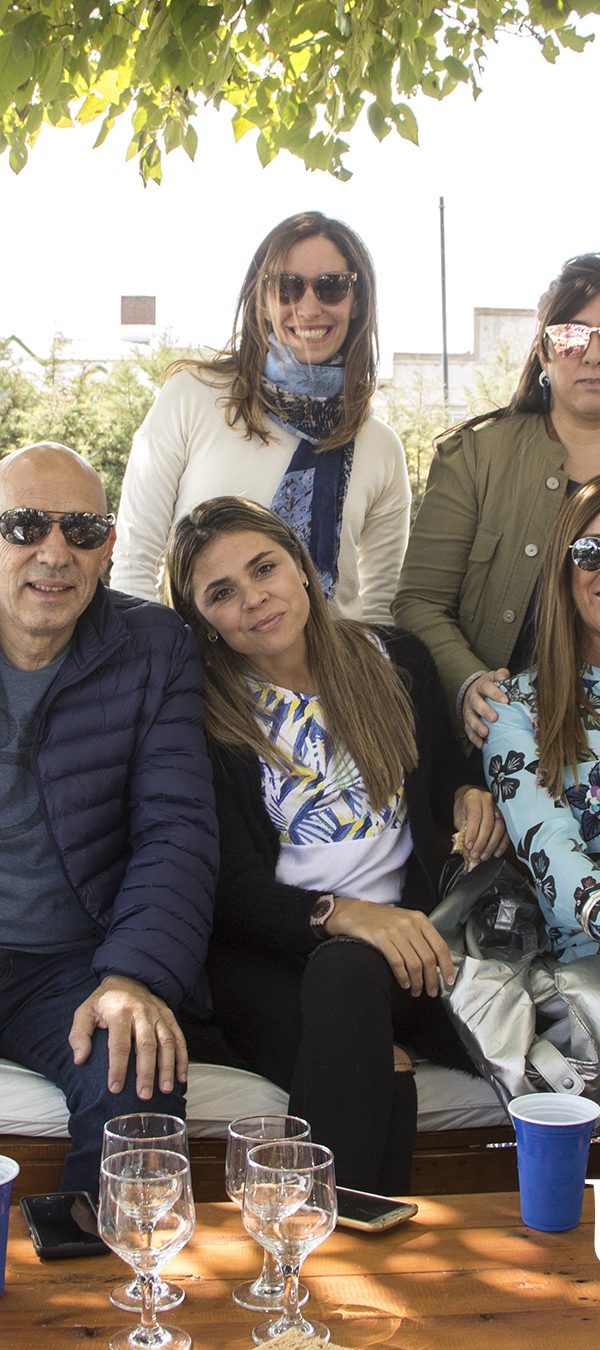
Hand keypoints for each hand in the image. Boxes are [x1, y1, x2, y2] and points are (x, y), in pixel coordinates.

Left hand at [68, 975, 187, 1098]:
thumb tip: (80, 1059)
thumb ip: (79, 1035)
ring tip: (165, 1089)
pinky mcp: (169, 1016)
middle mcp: (141, 1012)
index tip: (115, 1089)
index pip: (119, 1044)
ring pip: (166, 1042)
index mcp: (119, 1012)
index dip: (117, 1067)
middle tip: (143, 1095)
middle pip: (146, 1045)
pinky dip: (182, 1058)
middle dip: (146, 1072)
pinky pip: (179, 1038)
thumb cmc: (104, 1002)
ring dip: (167, 1067)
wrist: (127, 978)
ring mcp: (158, 1014)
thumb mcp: (84, 1012)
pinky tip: (181, 1077)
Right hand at [325, 897, 455, 996]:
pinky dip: (403, 977)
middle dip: (432, 979)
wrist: (354, 913)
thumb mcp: (405, 921)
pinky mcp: (381, 939)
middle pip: (428, 958)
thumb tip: (436, 962)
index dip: (447, 966)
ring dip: (418, 982)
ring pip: (415, 964)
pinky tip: (404, 984)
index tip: (449, 980)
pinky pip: (398, 963)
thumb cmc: (381, 919)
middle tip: (432, 991)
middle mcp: (409, 924)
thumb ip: (421, 936)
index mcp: (420, 919)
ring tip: (416, 991)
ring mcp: (395, 931)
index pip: (440, 946)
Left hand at [453, 785, 507, 866]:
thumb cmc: (464, 806)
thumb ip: (463, 830)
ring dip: (492, 845)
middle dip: (482, 842)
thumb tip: (468, 847)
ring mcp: (499, 807)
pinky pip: (506, 831)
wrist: (471, 795)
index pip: (475, 816)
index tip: (468, 846)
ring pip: (499, 828)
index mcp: (474, 797)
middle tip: (476, 854)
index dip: (472, 833)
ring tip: (484, 856)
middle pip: (489, 823)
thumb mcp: (459, 816)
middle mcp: (488, 800)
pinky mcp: (506, 816)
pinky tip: (495, 853)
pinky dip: (501, 844)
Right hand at [462, 668, 509, 747]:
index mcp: (481, 686)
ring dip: (477, 726)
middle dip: (484, 711)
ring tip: (485, 733)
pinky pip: (468, 730)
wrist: (473, 690)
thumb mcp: (494, 677)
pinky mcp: (467, 721)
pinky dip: (474, 738)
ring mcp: (469, 710)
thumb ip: (501, 675)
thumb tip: (505, 675)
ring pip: (470, 718)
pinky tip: (481, 744)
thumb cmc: (489, 686)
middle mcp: (473, 698)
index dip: (495, 693)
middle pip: (476, 703)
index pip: (487, 687)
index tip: (505, 700)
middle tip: (494, 718)